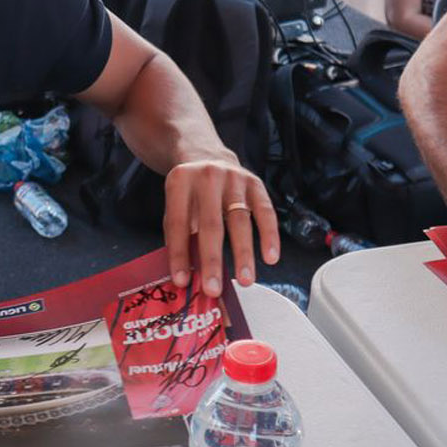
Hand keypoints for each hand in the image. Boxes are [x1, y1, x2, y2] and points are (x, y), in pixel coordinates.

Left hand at [162, 155, 278, 295]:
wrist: (206, 157)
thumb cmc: (190, 194)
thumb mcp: (176, 207)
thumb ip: (180, 237)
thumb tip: (187, 279)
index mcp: (179, 182)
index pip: (178, 223)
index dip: (179, 254)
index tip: (182, 281)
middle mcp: (207, 177)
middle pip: (211, 224)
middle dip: (212, 260)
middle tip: (214, 289)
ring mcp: (233, 178)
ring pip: (240, 221)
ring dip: (243, 254)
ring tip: (245, 281)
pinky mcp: (255, 183)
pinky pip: (265, 212)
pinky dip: (269, 236)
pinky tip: (270, 258)